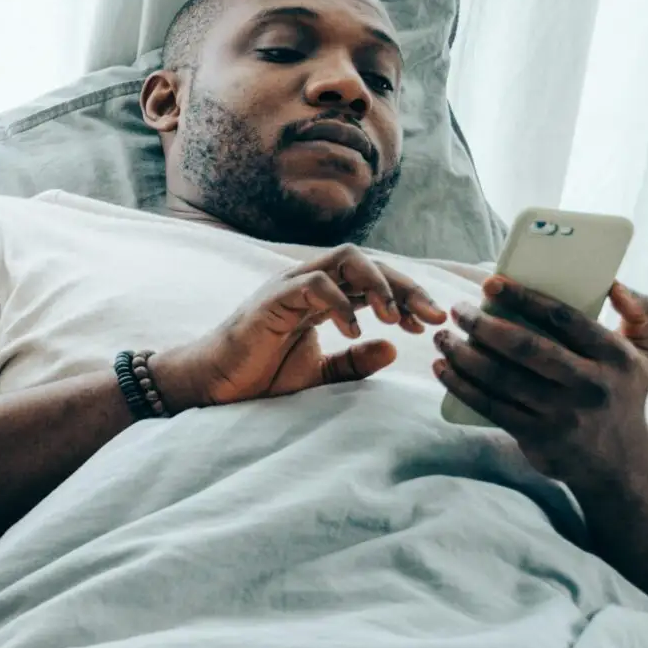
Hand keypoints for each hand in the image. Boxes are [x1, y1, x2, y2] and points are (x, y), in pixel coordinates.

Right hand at [150, 246, 449, 411]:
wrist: (213, 387)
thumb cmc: (258, 377)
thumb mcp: (318, 375)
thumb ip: (354, 363)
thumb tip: (394, 349)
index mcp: (322, 298)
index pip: (374, 281)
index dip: (409, 297)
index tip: (433, 325)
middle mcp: (308, 284)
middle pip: (368, 263)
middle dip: (406, 287)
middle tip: (433, 317)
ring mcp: (289, 287)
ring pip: (345, 260)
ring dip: (378, 284)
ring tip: (395, 318)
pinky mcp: (271, 300)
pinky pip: (314, 285)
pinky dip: (340, 303)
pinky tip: (355, 330)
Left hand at [432, 277, 647, 490]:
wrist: (619, 464)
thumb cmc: (621, 395)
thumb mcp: (645, 354)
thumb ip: (642, 312)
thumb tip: (614, 284)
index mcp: (615, 357)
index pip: (563, 318)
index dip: (524, 298)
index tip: (490, 283)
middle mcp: (590, 384)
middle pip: (526, 347)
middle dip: (484, 325)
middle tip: (458, 310)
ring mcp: (562, 413)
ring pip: (501, 377)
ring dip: (464, 354)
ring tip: (442, 337)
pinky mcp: (537, 436)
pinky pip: (490, 406)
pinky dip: (461, 385)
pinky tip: (443, 368)